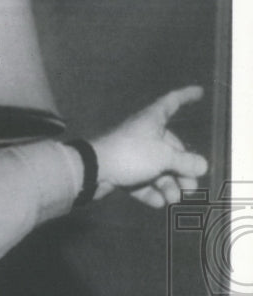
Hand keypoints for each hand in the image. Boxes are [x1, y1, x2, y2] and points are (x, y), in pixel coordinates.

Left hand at [90, 86, 208, 207]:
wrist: (92, 170)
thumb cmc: (131, 154)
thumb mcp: (164, 157)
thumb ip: (185, 162)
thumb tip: (202, 166)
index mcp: (152, 120)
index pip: (172, 102)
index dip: (186, 96)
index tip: (199, 91)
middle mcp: (143, 134)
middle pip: (170, 149)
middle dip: (182, 171)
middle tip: (191, 191)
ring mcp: (131, 153)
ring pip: (156, 169)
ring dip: (168, 186)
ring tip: (175, 201)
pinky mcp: (120, 171)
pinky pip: (140, 181)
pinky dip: (149, 191)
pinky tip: (159, 204)